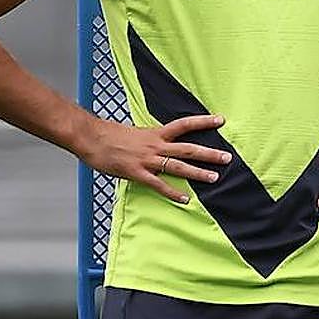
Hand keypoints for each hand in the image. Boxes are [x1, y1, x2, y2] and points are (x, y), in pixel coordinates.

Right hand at [81, 114, 230, 203]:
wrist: (91, 137)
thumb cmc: (109, 135)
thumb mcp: (135, 133)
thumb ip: (149, 139)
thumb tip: (158, 143)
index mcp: (155, 133)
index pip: (184, 124)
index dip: (203, 121)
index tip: (221, 120)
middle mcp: (156, 145)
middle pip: (188, 148)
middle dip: (209, 153)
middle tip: (227, 157)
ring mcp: (148, 159)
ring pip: (178, 166)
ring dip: (198, 172)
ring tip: (215, 177)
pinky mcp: (137, 173)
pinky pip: (159, 184)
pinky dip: (173, 192)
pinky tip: (185, 199)